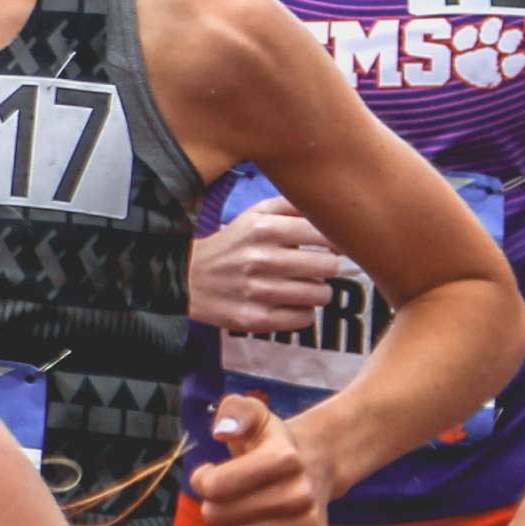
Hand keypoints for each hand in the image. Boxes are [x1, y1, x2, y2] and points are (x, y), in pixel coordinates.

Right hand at [188, 199, 342, 334]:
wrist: (189, 279)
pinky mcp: (257, 320)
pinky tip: (291, 303)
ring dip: (317, 290)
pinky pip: (304, 319)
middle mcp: (264, 260)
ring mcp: (260, 292)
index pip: (324, 234)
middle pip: (328, 266)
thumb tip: (329, 208)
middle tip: (317, 267)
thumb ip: (291, 206)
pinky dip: (303, 311)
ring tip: (303, 285)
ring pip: (320, 295)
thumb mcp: (255, 214)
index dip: (335, 240)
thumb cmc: (232, 244)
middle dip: (327, 266)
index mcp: (266, 229)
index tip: (334, 245)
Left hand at [188, 393, 332, 525]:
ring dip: (232, 524)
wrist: (317, 462)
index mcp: (285, 458)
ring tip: (247, 504)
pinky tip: (263, 522)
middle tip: (227, 491)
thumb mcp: (253, 413)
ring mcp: (310, 521)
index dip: (203, 480)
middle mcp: (301, 493)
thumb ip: (233, 411)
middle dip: (214, 504)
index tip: (210, 471)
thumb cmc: (271, 441)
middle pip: (221, 517)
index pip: (214, 487)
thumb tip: (223, 431)